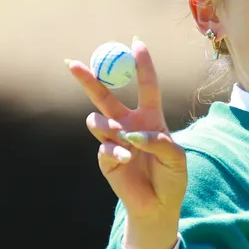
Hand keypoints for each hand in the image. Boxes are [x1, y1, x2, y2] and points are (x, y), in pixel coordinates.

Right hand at [67, 37, 187, 248]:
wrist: (158, 206)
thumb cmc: (172, 179)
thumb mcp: (176, 158)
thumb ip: (159, 140)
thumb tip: (132, 132)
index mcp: (150, 117)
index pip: (146, 86)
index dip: (141, 64)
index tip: (136, 42)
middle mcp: (129, 124)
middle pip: (105, 95)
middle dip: (88, 78)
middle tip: (72, 63)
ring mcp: (114, 140)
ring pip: (97, 120)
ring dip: (108, 126)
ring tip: (122, 137)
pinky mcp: (105, 158)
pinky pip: (103, 147)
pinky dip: (116, 152)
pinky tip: (126, 160)